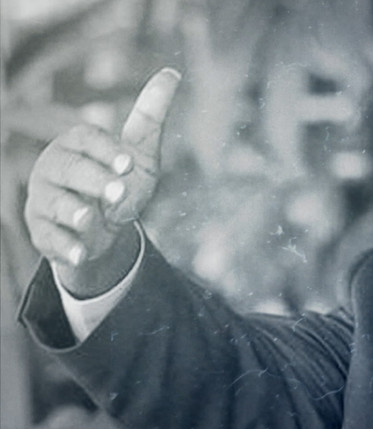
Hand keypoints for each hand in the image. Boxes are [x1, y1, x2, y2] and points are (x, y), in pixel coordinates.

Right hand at [25, 68, 180, 295]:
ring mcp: (44, 200)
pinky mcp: (42, 232)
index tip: (128, 163)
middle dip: (93, 180)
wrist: (106, 229)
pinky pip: (48, 238)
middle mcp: (53, 168)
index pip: (87, 139)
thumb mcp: (140, 154)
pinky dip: (64, 246)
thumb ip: (150, 117)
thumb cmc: (121, 182)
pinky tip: (80, 253)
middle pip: (68, 170)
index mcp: (77, 144)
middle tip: (117, 191)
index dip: (106, 151)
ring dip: (73, 212)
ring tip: (90, 218)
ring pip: (52, 203)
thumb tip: (172, 73)